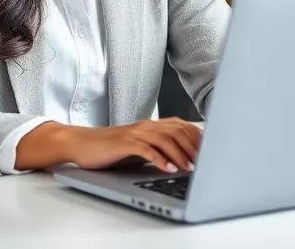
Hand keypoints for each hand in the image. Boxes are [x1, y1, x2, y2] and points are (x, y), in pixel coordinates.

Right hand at [66, 118, 203, 173]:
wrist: (83, 144)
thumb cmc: (112, 148)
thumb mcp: (140, 147)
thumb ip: (160, 148)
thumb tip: (185, 159)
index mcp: (153, 125)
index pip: (183, 126)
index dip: (199, 138)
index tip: (211, 151)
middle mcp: (147, 125)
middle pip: (178, 131)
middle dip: (194, 147)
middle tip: (205, 162)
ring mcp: (136, 133)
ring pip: (165, 139)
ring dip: (180, 155)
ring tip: (190, 168)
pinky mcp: (124, 143)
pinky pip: (147, 150)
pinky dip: (160, 160)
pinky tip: (169, 169)